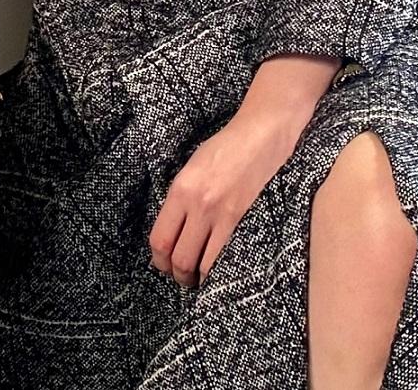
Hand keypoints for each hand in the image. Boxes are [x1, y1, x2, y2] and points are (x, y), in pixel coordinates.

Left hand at [148, 106, 301, 286]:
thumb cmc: (223, 150)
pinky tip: (216, 272)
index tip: (161, 264)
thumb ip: (179, 199)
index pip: (160, 238)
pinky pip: (226, 257)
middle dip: (176, 275)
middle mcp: (198, 205)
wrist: (258, 138)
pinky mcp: (242, 221)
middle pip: (179, 258)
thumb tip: (170, 231)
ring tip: (196, 279)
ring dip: (196, 279)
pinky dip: (217, 271)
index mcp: (180, 190)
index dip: (158, 259)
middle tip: (178, 277)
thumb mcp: (190, 169)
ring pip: (202, 265)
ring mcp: (222, 216)